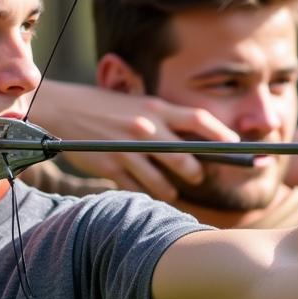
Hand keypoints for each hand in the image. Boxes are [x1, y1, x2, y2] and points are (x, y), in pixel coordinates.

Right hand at [27, 81, 237, 201]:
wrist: (61, 109)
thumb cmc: (104, 107)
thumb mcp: (137, 105)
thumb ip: (162, 120)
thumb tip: (193, 142)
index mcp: (155, 108)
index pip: (198, 119)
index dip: (221, 133)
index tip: (236, 143)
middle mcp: (145, 128)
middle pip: (184, 157)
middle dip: (196, 171)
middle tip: (199, 175)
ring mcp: (127, 149)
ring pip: (162, 180)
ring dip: (171, 189)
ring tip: (174, 190)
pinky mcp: (110, 167)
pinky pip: (137, 188)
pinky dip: (146, 193)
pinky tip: (149, 192)